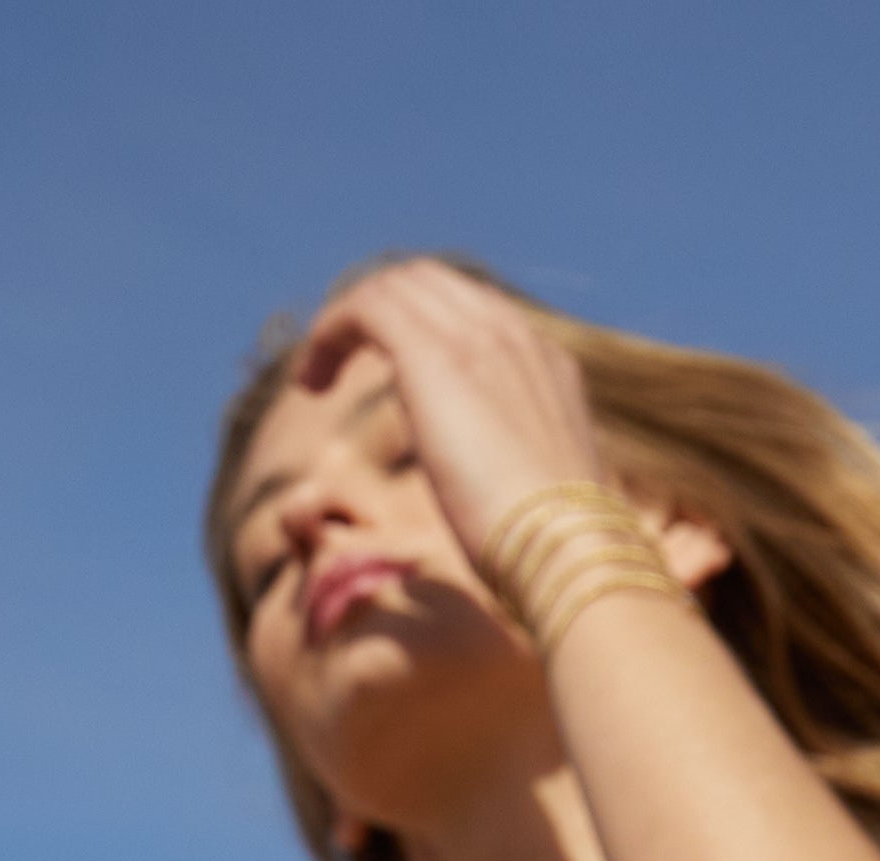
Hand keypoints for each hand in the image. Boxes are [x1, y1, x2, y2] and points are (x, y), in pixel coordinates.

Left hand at [293, 259, 613, 581]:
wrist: (569, 551)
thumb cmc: (556, 556)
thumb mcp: (541, 504)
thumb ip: (519, 479)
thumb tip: (503, 504)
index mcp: (545, 365)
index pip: (472, 313)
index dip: (417, 332)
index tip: (385, 380)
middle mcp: (513, 335)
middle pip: (429, 284)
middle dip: (376, 314)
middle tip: (334, 370)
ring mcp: (477, 337)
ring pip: (395, 287)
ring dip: (344, 326)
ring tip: (314, 381)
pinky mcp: (434, 355)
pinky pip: (367, 306)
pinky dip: (331, 332)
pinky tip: (310, 383)